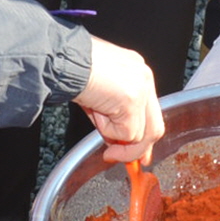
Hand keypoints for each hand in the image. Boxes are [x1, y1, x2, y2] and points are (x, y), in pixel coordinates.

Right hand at [76, 38, 165, 160]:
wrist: (64, 59)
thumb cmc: (72, 69)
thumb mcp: (98, 94)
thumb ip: (112, 115)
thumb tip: (115, 140)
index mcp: (137, 71)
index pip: (150, 111)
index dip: (144, 135)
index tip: (141, 153)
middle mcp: (144, 77)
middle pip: (155, 125)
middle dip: (141, 148)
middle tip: (127, 161)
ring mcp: (141, 88)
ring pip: (144, 134)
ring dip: (119, 142)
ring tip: (101, 134)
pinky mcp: (133, 100)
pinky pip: (127, 133)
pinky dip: (108, 131)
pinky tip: (96, 114)